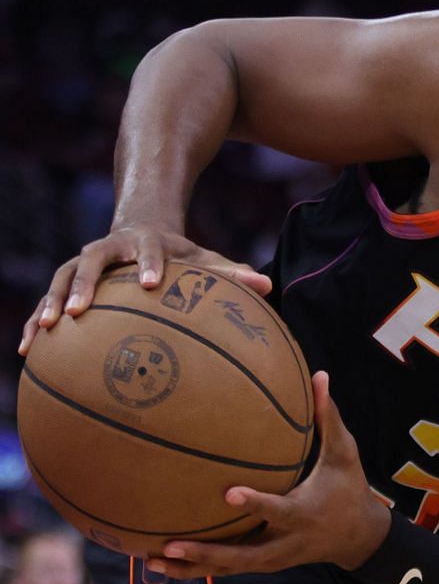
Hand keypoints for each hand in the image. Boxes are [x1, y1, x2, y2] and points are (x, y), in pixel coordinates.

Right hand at [19, 225, 272, 354]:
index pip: (147, 250)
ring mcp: (81, 263)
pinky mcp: (65, 281)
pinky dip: (35, 322)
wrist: (140, 232)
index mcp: (145, 243)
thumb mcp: (204, 260)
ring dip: (49, 302)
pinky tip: (26, 351)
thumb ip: (232, 273)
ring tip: (43, 329)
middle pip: (89, 262)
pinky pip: (46, 301)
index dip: (149, 264)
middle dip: (83, 284)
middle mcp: (107, 249)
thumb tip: (267, 287)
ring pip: (59, 278)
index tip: (151, 283)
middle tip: (76, 310)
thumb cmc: (178, 256)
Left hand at [146, 372, 393, 579]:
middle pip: (243, 555)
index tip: (228, 493)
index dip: (255, 503)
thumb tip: (319, 375)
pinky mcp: (263, 564)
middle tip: (171, 544)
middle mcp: (286, 542)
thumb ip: (328, 417)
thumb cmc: (348, 488)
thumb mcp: (344, 454)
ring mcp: (272, 558)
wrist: (358, 537)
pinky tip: (162, 563)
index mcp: (304, 513)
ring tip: (151, 560)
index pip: (278, 510)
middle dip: (207, 552)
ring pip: (228, 568)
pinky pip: (226, 569)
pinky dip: (196, 568)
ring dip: (191, 567)